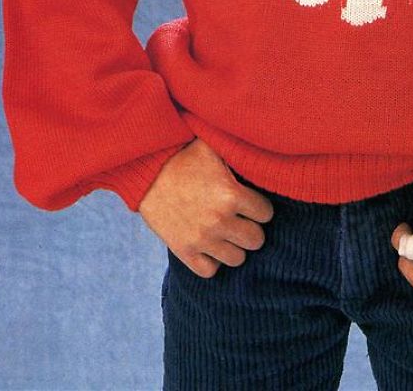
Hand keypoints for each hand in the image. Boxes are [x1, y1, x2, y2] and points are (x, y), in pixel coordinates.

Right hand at [138, 138, 274, 277]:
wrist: (147, 172)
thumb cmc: (184, 156)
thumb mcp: (213, 147)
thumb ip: (238, 150)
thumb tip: (259, 142)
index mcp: (231, 194)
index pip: (266, 213)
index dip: (261, 207)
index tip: (252, 203)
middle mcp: (219, 220)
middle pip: (256, 240)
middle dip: (252, 228)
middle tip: (242, 220)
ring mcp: (201, 239)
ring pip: (237, 259)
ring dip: (234, 246)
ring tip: (227, 232)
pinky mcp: (183, 251)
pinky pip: (210, 271)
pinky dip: (213, 261)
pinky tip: (210, 245)